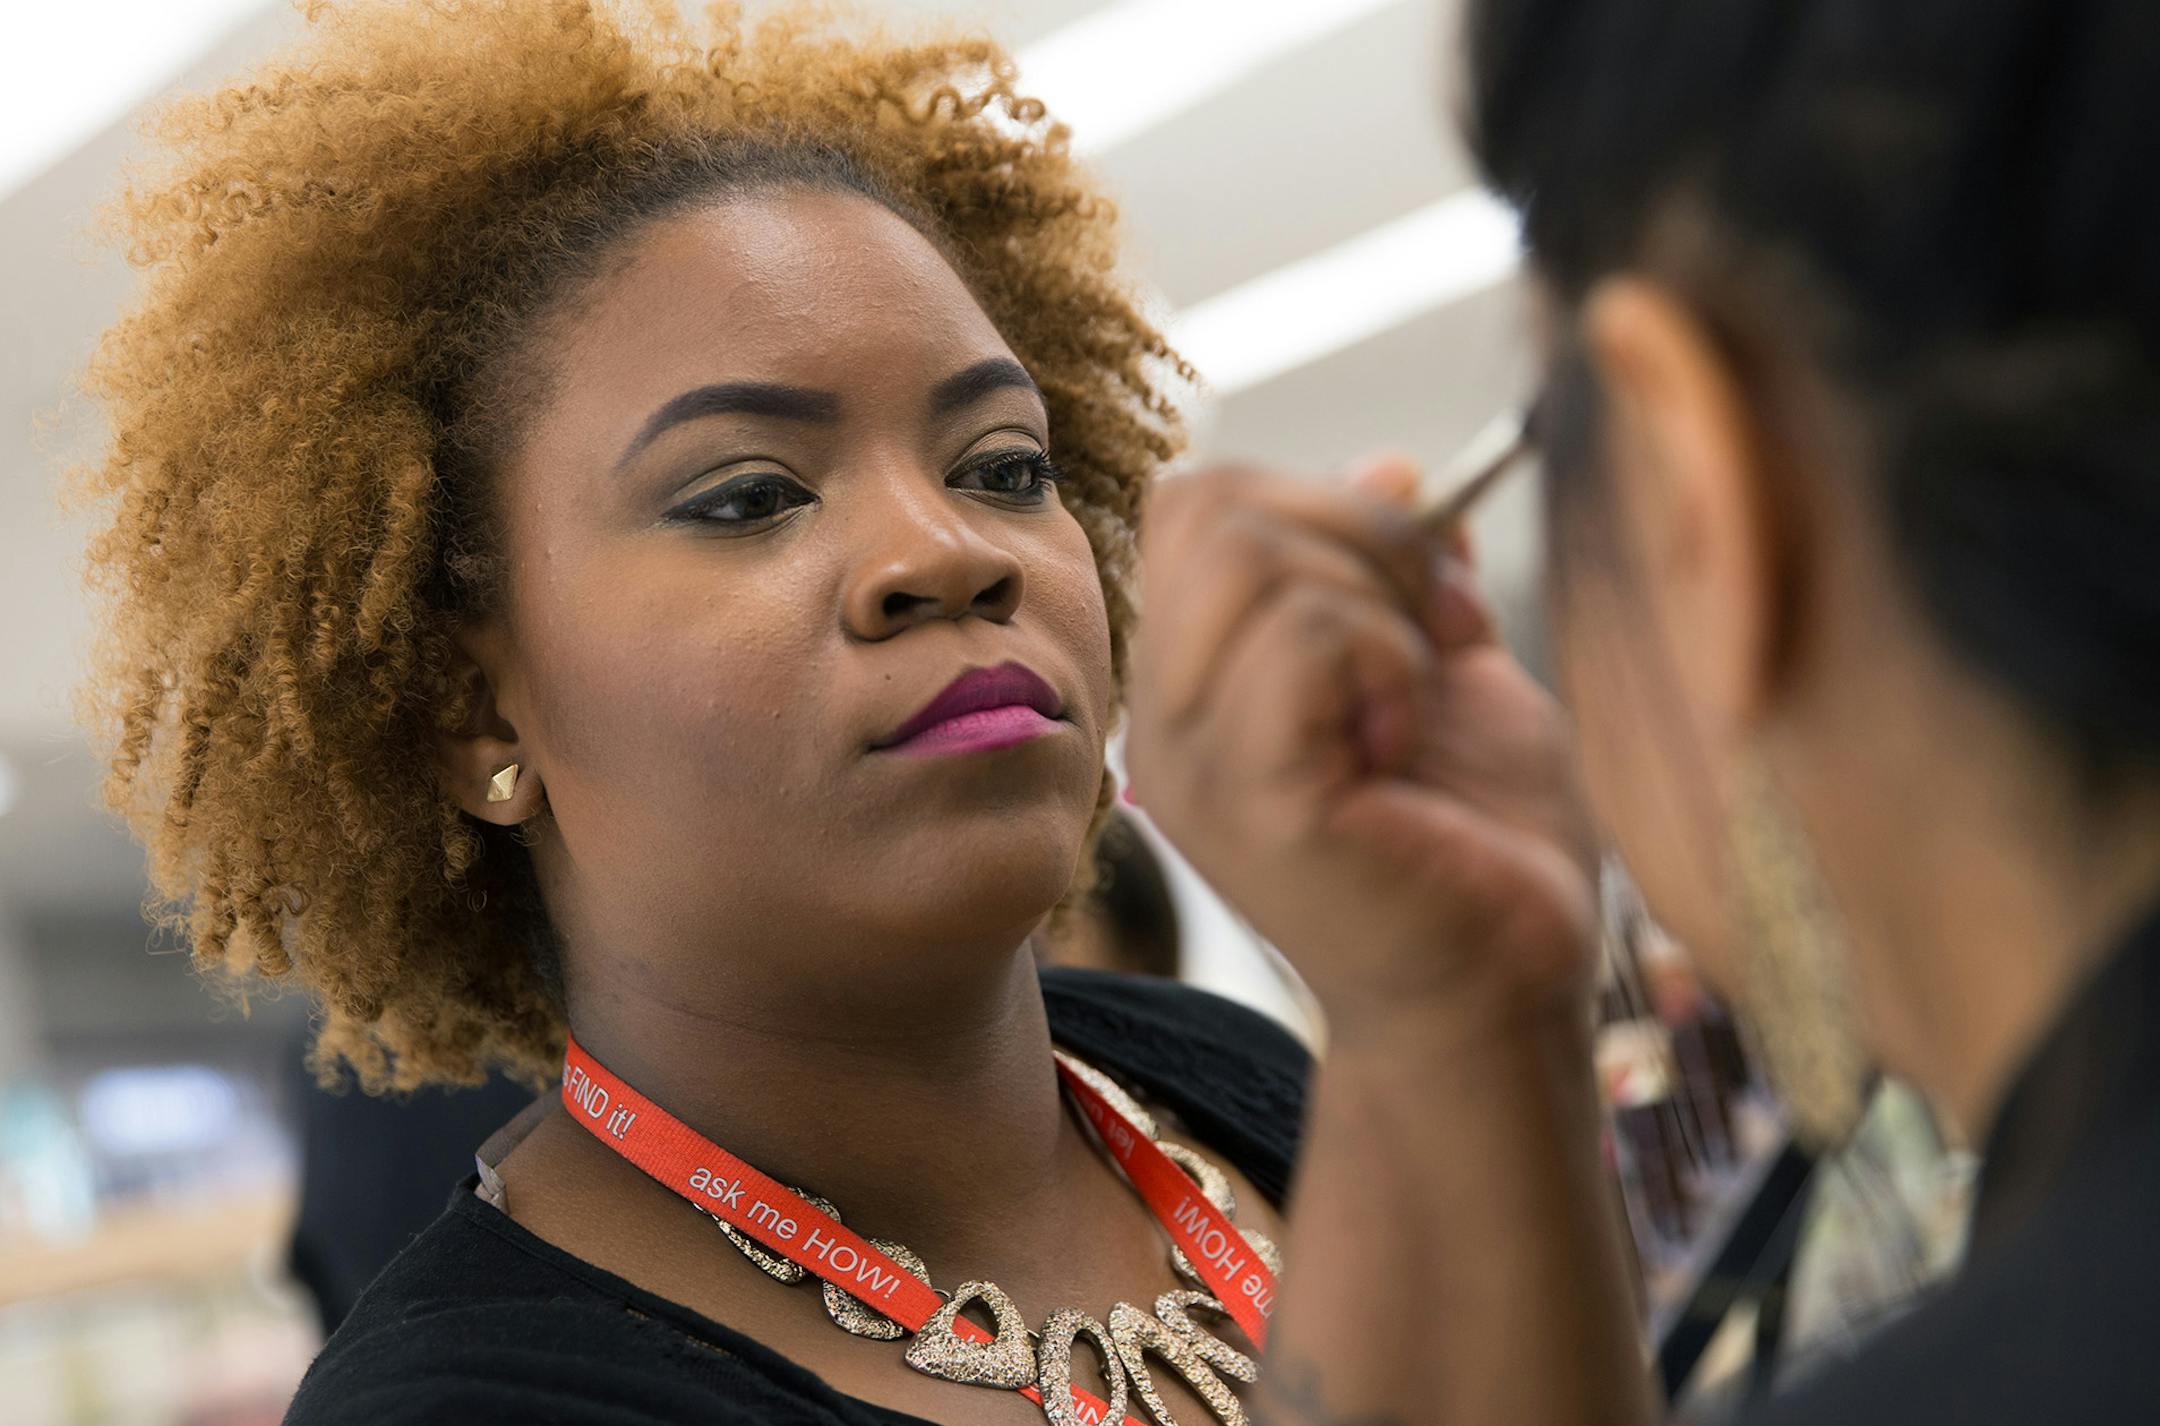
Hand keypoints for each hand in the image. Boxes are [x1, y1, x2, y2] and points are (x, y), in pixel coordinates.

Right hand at [1125, 457, 1600, 1040]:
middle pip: (1210, 506)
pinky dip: (1386, 660)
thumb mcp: (1443, 668)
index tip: (1425, 596)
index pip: (1199, 505)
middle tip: (1436, 639)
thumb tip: (1388, 462)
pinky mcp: (1253, 799)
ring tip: (1413, 705)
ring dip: (1375, 603)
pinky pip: (1303, 639)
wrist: (1510, 992)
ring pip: (1251, 557)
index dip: (1321, 505)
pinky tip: (1404, 744)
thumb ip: (1399, 571)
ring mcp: (1194, 761)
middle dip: (1359, 533)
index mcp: (1199, 681)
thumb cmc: (1480, 848)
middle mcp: (1167, 718)